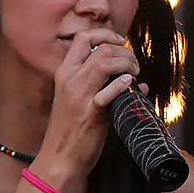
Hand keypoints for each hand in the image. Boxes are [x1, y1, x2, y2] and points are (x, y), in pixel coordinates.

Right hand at [38, 29, 140, 184]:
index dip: (105, 34)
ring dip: (126, 63)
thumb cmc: (70, 130)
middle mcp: (70, 80)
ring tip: (134, 73)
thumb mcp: (78, 101)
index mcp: (64, 74)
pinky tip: (132, 85)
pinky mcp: (91, 113)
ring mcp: (79, 96)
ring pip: (105, 62)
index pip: (82, 38)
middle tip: (133, 64)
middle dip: (123, 51)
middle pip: (100, 47)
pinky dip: (123, 84)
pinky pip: (108, 91)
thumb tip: (135, 81)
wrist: (59, 158)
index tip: (119, 42)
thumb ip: (102, 86)